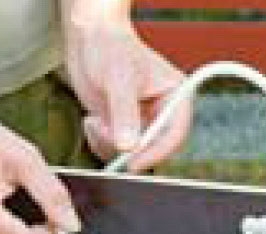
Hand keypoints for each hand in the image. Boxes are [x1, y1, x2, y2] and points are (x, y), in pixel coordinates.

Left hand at [63, 12, 191, 172]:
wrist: (88, 40)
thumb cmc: (110, 47)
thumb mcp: (118, 79)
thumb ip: (124, 113)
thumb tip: (129, 146)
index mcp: (176, 97)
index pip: (175, 135)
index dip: (156, 153)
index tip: (133, 162)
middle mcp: (162, 113)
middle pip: (153, 149)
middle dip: (125, 147)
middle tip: (102, 131)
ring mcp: (142, 123)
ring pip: (131, 153)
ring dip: (108, 143)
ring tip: (95, 120)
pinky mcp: (123, 129)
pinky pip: (114, 151)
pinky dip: (99, 142)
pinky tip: (92, 121)